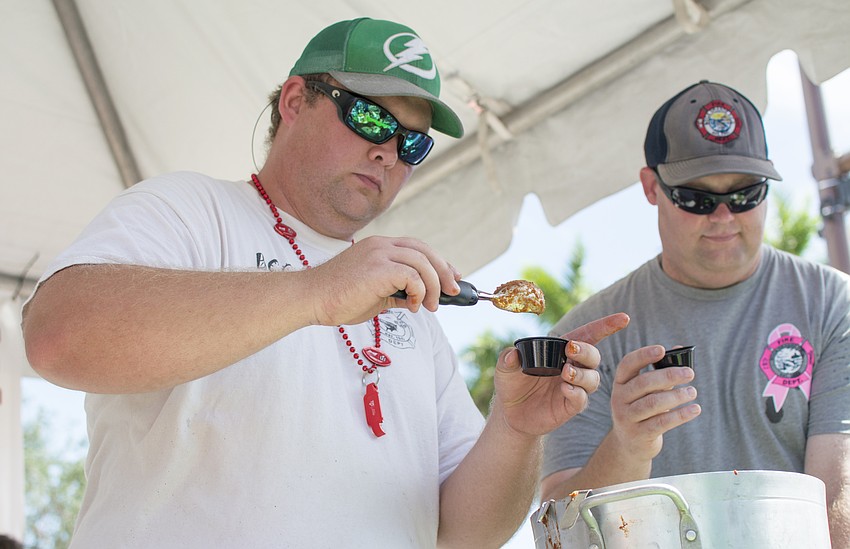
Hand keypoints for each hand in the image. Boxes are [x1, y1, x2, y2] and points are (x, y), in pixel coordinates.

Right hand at [305, 236, 460, 325]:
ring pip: (422, 263)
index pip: (417, 247)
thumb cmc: (338, 299)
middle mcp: (381, 245)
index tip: (452, 276)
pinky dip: (418, 291)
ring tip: (430, 306)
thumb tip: (417, 299)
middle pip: (425, 251)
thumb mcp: (374, 294)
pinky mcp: (378, 268)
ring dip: (432, 286)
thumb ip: (395, 291)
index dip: (438, 261)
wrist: (311, 299)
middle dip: (444, 271)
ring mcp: (379, 254)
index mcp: (379, 247)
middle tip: (453, 291)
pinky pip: (412, 276)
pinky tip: (412, 306)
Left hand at [492, 313, 629, 436]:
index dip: (606, 326)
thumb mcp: (504, 369)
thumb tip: (513, 354)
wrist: (510, 414)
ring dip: (582, 374)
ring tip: (566, 373)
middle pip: (593, 355)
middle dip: (586, 351)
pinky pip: (582, 399)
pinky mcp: (570, 406)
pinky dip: (577, 393)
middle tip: (571, 350)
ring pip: (593, 378)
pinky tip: (565, 390)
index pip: (587, 335)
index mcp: (559, 351)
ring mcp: (573, 387)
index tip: (623, 319)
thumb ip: (507, 359)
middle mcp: (572, 367)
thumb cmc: (511, 385)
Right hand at [609, 345, 700, 460]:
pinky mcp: (638, 435)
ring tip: (693, 392)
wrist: (631, 444)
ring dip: (676, 396)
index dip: (643, 355)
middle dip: (669, 376)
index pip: (627, 364)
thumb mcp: (646, 391)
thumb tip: (680, 349)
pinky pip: (661, 422)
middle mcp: (619, 399)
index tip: (662, 349)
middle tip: (690, 373)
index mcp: (620, 383)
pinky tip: (694, 409)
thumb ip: (661, 371)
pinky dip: (680, 415)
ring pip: (653, 403)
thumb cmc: (643, 410)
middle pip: (643, 383)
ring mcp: (626, 417)